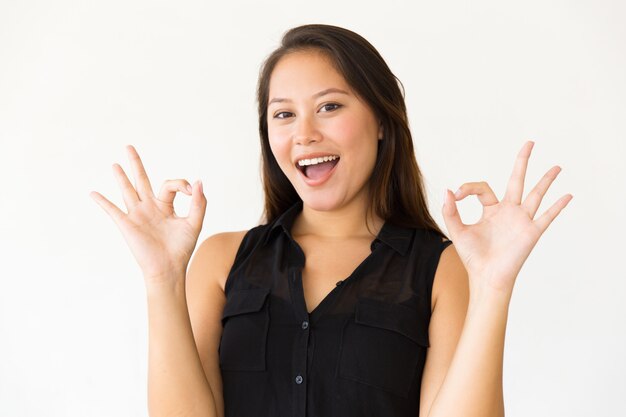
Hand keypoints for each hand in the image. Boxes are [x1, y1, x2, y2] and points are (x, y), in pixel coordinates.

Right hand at [89, 145, 206, 285]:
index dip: (181, 184)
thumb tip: (198, 181)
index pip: (169, 185)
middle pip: (141, 180)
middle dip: (136, 164)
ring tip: (115, 164)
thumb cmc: (182, 249)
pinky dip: (103, 202)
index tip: (190, 190)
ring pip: (127, 191)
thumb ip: (198, 203)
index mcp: (165, 206)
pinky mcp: (127, 225)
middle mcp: (149, 208)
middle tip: (129, 147)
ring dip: (121, 177)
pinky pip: (112, 210)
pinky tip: (93, 193)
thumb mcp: (194, 223)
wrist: (168, 268)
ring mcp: (137, 215)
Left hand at [442, 141, 572, 294]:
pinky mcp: (531, 232)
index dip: (469, 188)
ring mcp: (521, 221)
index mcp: (491, 210)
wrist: (485, 277)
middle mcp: (508, 212)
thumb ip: (450, 211)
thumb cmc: (472, 257)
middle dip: (522, 161)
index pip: (483, 188)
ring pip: (536, 195)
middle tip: (529, 143)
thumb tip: (448, 190)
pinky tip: (568, 195)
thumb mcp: (457, 231)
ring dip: (546, 180)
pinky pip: (547, 216)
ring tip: (556, 166)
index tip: (458, 195)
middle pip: (517, 181)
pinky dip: (558, 206)